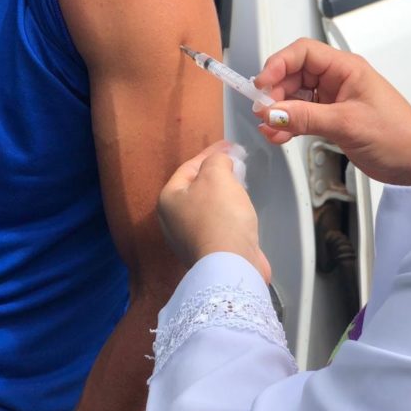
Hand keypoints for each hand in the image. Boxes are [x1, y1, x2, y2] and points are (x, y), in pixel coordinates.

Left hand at [158, 142, 270, 280]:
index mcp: (168, 199)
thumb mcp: (217, 174)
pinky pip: (219, 225)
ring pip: (209, 207)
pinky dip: (230, 213)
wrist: (232, 265)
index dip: (211, 153)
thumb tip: (222, 162)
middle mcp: (173, 221)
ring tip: (241, 184)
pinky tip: (242, 210)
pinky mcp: (209, 254)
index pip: (189, 167)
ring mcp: (190, 240)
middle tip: (237, 164)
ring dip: (225, 194)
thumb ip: (217, 160)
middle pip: (197, 188)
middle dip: (217, 173)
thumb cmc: (220, 215)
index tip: (231, 146)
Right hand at [253, 38, 410, 185]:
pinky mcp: (332, 117)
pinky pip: (302, 114)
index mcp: (346, 68)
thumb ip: (305, 117)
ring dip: (279, 111)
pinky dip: (288, 124)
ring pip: (295, 96)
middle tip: (264, 111)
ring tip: (269, 128)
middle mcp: (338, 79)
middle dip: (275, 92)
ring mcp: (334, 98)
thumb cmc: (399, 136)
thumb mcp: (347, 124)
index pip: (302, 53)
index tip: (262, 85)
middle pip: (294, 74)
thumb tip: (271, 113)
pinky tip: (279, 136)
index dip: (278, 64)